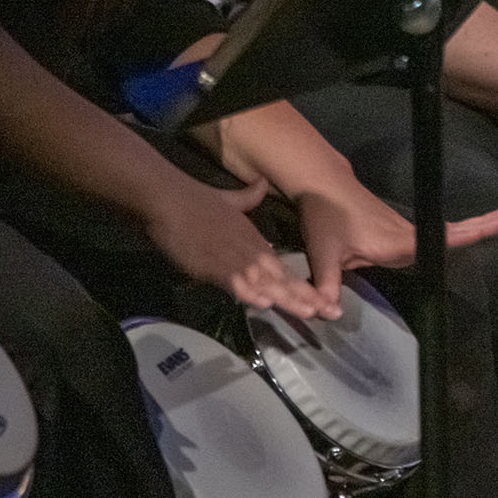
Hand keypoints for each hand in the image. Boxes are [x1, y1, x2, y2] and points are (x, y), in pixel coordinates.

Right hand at [139, 172, 332, 319]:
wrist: (170, 200)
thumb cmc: (196, 200)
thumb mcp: (231, 199)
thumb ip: (249, 196)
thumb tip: (262, 184)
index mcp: (254, 238)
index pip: (283, 268)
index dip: (302, 286)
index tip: (321, 301)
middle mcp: (249, 250)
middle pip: (281, 278)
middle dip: (304, 297)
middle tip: (328, 312)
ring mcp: (234, 259)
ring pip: (266, 283)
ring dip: (287, 299)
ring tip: (309, 313)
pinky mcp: (214, 266)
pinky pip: (236, 283)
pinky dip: (251, 293)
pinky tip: (265, 304)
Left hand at [296, 182, 497, 311]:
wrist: (324, 184)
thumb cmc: (325, 216)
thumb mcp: (323, 253)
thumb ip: (328, 285)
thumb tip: (330, 315)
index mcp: (394, 241)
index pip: (434, 240)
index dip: (460, 237)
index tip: (486, 230)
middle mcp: (404, 233)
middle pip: (450, 231)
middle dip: (481, 225)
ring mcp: (403, 228)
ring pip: (444, 231)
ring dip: (474, 226)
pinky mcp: (399, 229)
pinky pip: (433, 233)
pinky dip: (456, 231)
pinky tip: (469, 233)